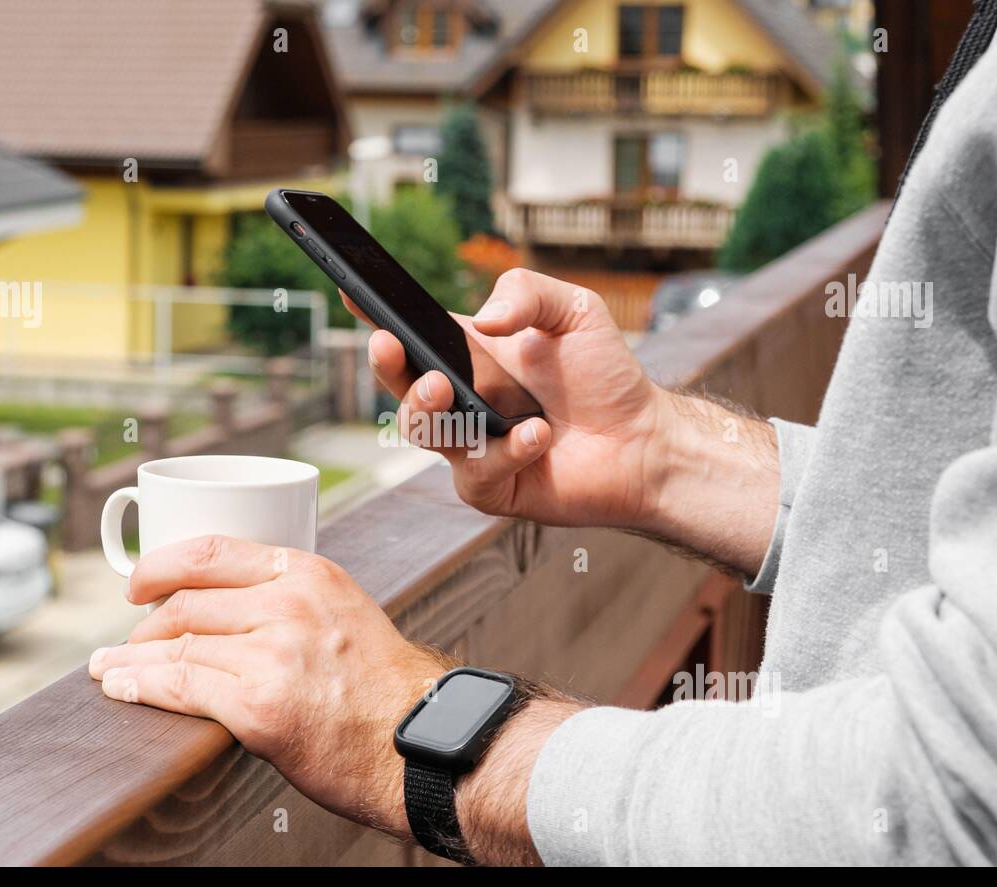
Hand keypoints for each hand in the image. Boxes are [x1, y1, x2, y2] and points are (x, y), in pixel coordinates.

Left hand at [87, 535, 445, 836]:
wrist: (418, 740)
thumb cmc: (382, 687)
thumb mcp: (344, 613)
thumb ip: (291, 600)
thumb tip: (230, 608)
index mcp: (308, 574)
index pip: (212, 552)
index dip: (161, 565)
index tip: (139, 582)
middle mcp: (288, 605)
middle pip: (186, 602)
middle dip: (143, 624)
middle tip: (126, 640)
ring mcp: (272, 655)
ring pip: (176, 646)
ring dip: (131, 659)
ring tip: (110, 669)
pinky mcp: (259, 707)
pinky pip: (181, 688)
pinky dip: (142, 688)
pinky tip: (125, 689)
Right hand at [344, 268, 664, 528]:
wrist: (645, 440)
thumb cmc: (606, 376)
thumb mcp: (573, 310)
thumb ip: (526, 290)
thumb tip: (484, 319)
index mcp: (469, 355)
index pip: (411, 333)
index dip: (375, 314)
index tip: (350, 289)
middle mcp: (461, 401)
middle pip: (399, 385)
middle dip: (385, 365)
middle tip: (389, 345)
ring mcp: (470, 446)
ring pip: (420, 431)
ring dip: (425, 407)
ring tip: (448, 389)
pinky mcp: (491, 487)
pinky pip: (475, 470)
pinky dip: (506, 448)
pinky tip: (539, 433)